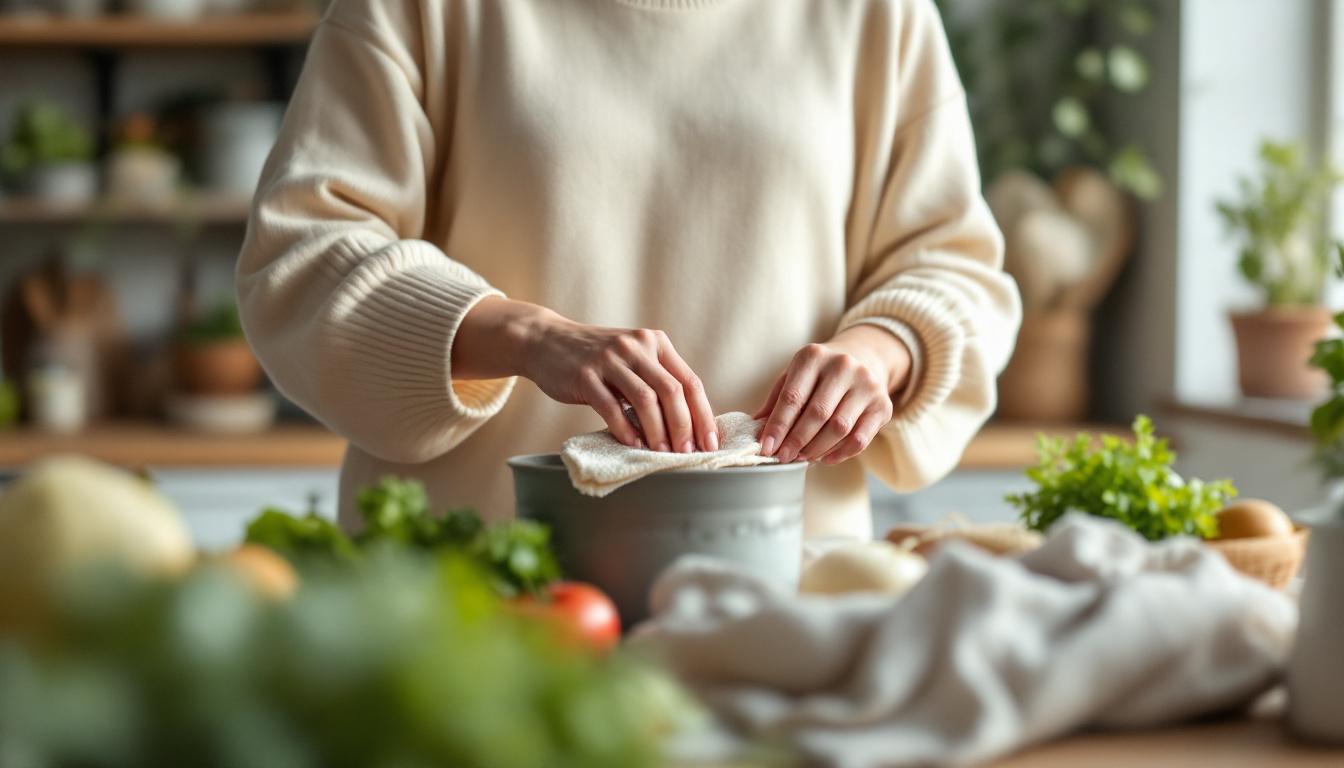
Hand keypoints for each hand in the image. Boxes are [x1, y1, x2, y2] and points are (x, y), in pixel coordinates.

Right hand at [453, 297, 717, 451]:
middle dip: (683, 427)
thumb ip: (654, 381)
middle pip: (672, 391)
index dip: (702, 415)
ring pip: (645, 399)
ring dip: (657, 431)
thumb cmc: (594, 359)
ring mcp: (609, 359)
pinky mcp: (584, 374)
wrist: (545, 340)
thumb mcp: (630, 358)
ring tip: (661, 452)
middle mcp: (636, 346)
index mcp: (655, 342)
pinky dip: (625, 429)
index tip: (709, 443)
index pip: (689, 381)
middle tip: (685, 453)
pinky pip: (610, 406)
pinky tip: (632, 443)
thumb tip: (685, 425)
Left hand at [754, 325, 910, 464]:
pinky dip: (841, 454)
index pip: (792, 396)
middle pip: (817, 413)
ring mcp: (866, 384)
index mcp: (814, 356)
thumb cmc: (819, 374)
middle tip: (783, 457)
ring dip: (817, 449)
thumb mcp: (794, 376)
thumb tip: (756, 430)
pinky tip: (826, 459)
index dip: (778, 426)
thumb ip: (776, 401)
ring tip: (802, 458)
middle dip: (796, 441)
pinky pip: (860, 438)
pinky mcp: (883, 404)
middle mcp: (843, 366)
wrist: (863, 358)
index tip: (766, 447)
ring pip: (839, 428)